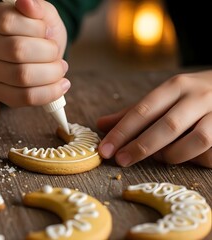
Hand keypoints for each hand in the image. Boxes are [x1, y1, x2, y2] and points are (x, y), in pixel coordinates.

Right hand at [0, 0, 69, 106]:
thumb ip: (37, 8)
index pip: (9, 23)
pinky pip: (23, 97)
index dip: (35, 28)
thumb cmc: (40, 32)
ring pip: (21, 76)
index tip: (46, 31)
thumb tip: (27, 3)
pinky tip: (60, 85)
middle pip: (16, 51)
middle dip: (47, 52)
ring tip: (60, 68)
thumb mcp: (43, 14)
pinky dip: (48, 93)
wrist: (40, 51)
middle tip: (56, 52)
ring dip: (50, 73)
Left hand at [97, 70, 211, 167]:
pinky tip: (187, 157)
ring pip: (196, 140)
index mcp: (176, 86)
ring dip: (173, 154)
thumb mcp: (164, 96)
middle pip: (167, 126)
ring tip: (159, 158)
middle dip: (141, 146)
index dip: (122, 132)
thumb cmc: (191, 96)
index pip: (143, 110)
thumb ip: (134, 112)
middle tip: (121, 160)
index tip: (104, 149)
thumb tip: (101, 125)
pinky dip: (196, 159)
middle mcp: (198, 97)